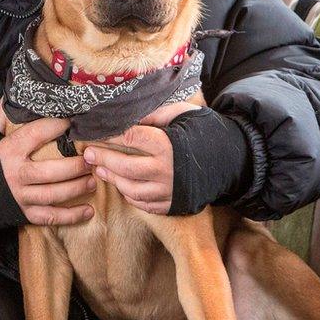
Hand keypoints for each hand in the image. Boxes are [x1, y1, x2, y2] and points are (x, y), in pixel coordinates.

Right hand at [0, 106, 95, 225]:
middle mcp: (16, 174)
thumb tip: (16, 91)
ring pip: (54, 195)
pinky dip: (71, 216)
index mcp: (8, 151)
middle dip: (75, 166)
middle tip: (91, 159)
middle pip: (51, 171)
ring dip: (77, 188)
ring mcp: (20, 197)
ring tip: (94, 179)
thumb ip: (2, 115)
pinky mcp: (23, 214)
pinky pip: (50, 218)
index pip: (36, 134)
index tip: (72, 121)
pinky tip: (88, 210)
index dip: (56, 126)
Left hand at [84, 101, 201, 214]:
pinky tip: (120, 184)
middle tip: (87, 154)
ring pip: (129, 188)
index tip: (95, 132)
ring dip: (111, 179)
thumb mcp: (183, 114)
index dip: (109, 135)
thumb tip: (128, 114)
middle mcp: (165, 170)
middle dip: (102, 159)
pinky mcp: (170, 204)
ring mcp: (167, 190)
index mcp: (167, 145)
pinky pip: (142, 203)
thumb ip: (155, 114)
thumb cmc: (205, 133)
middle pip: (124, 166)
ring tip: (99, 170)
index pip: (129, 138)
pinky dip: (128, 195)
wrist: (232, 162)